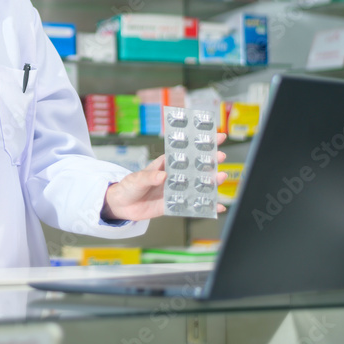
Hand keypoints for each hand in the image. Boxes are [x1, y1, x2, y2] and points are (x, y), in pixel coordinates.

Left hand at [101, 133, 228, 221]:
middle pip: (196, 167)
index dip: (201, 144)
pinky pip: (193, 205)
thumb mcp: (137, 179)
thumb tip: (163, 176)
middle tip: (221, 156)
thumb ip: (150, 177)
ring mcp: (176, 190)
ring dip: (211, 181)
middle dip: (210, 161)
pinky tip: (218, 206)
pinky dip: (206, 206)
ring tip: (221, 177)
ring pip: (197, 185)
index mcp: (166, 164)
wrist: (122, 206)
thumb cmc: (128, 186)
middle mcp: (174, 176)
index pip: (185, 151)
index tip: (216, 136)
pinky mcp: (176, 205)